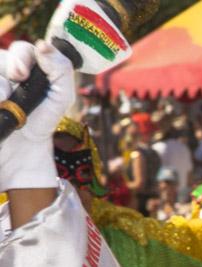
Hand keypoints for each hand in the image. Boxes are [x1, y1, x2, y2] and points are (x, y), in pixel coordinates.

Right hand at [0, 41, 74, 191]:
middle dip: (7, 65)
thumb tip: (44, 45)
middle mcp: (4, 71)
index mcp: (25, 66)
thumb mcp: (61, 96)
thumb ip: (60, 70)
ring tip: (3, 100)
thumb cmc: (43, 120)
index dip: (21, 56)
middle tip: (16, 80)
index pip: (21, 49)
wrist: (23, 150)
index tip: (23, 74)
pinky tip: (1, 105)